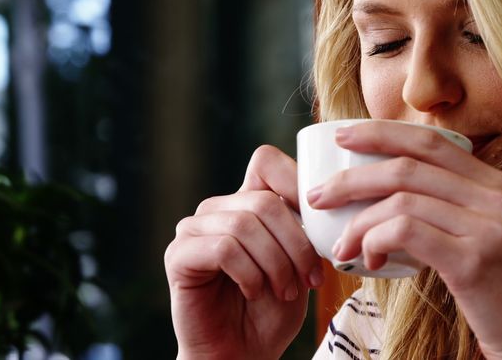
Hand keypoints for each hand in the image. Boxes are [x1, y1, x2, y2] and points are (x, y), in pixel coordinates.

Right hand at [164, 145, 323, 359]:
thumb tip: (323, 201)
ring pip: (245, 224)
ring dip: (276, 263)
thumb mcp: (299, 265)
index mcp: (245, 203)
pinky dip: (249, 273)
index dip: (296, 183)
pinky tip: (253, 292)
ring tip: (285, 291)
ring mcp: (193, 230)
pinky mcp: (179, 256)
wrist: (241, 355)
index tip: (320, 225)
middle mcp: (216, 209)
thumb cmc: (271, 312)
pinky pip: (224, 248)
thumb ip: (303, 229)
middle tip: (309, 279)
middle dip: (296, 243)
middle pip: (264, 200)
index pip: (265, 161)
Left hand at [307, 121, 501, 358]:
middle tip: (317, 196)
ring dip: (358, 222)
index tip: (339, 136)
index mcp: (494, 182)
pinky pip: (406, 232)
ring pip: (400, 200)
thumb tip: (381, 196)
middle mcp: (495, 196)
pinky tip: (369, 261)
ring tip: (341, 245)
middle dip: (351, 177)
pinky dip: (376, 241)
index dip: (380, 132)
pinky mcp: (475, 260)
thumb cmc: (500, 291)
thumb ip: (448, 208)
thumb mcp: (483, 234)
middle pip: (406, 166)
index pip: (428, 140)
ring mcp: (488, 226)